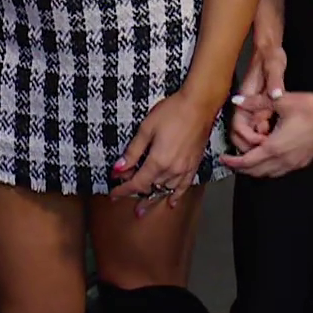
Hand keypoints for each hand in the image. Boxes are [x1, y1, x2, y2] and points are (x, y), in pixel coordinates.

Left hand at [109, 90, 219, 215]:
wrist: (199, 105)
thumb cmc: (172, 112)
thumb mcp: (146, 129)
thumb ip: (133, 152)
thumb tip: (119, 169)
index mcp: (158, 161)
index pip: (137, 183)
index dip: (123, 190)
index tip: (113, 195)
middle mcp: (172, 170)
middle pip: (150, 188)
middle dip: (135, 194)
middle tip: (124, 199)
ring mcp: (184, 169)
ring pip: (165, 189)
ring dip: (153, 197)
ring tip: (143, 206)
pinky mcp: (194, 165)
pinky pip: (184, 187)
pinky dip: (176, 196)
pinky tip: (171, 203)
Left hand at [219, 91, 312, 177]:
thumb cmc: (312, 110)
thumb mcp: (282, 101)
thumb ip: (257, 102)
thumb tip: (237, 101)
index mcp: (274, 147)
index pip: (247, 162)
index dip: (233, 162)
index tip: (223, 158)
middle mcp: (282, 160)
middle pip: (255, 172)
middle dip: (241, 167)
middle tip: (231, 160)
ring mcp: (293, 163)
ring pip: (268, 173)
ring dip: (254, 168)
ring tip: (246, 158)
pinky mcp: (302, 162)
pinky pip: (278, 170)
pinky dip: (267, 167)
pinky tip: (266, 156)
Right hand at [229, 40, 286, 150]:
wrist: (269, 49)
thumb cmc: (269, 56)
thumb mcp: (274, 66)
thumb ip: (274, 81)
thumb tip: (275, 94)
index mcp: (246, 96)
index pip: (238, 125)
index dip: (248, 136)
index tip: (262, 140)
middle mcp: (246, 104)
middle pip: (239, 134)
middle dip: (250, 145)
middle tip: (266, 149)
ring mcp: (252, 106)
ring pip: (249, 132)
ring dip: (258, 142)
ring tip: (273, 144)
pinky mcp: (260, 106)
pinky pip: (258, 126)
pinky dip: (265, 135)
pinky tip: (277, 135)